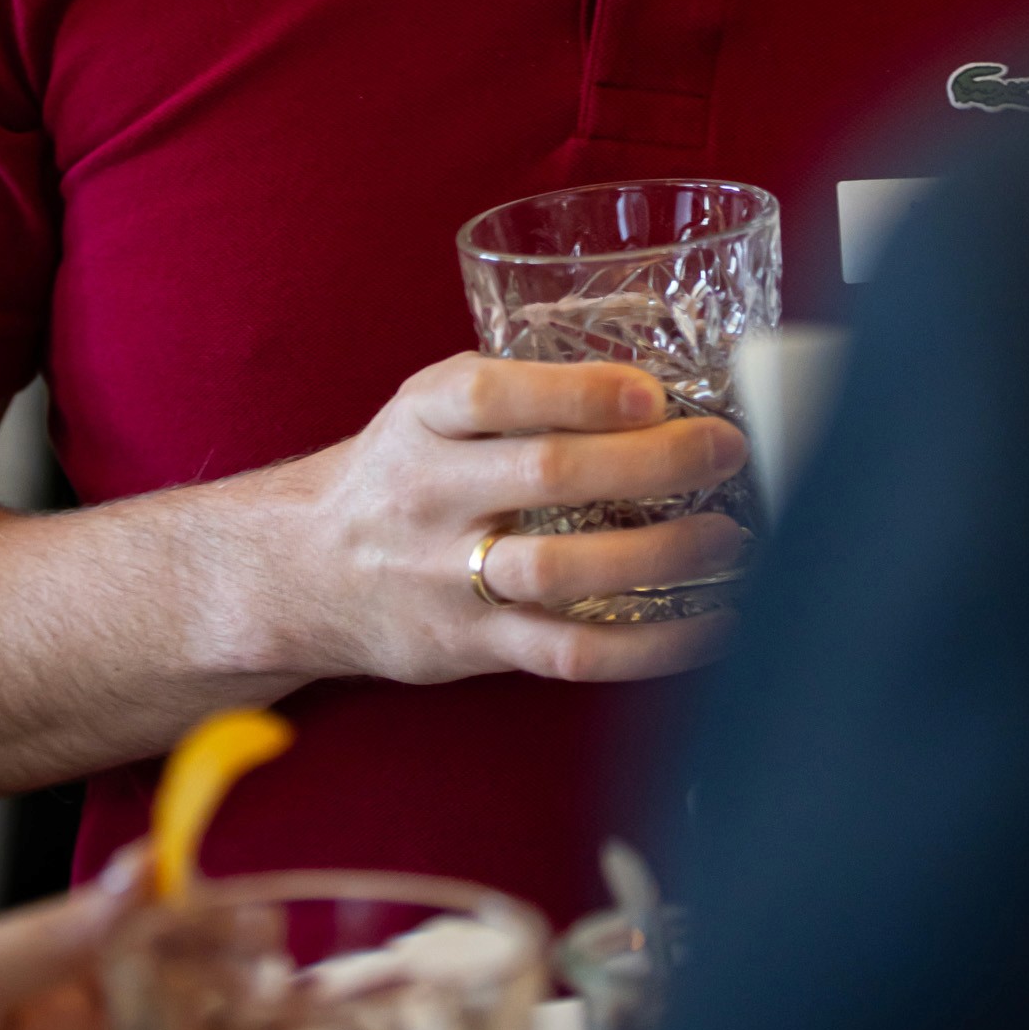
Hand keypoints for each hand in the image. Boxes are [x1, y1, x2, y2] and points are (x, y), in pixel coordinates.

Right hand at [266, 353, 747, 686]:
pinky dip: (649, 646)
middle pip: (544, 476)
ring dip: (659, 556)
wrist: (298, 572)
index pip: (492, 394)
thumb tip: (654, 378)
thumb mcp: (427, 410)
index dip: (577, 393)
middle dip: (649, 463)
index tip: (651, 392)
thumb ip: (517, 392)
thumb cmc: (395, 473)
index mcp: (421, 418)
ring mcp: (445, 577)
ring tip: (730, 538)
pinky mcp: (469, 646)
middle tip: (724, 450)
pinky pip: (568, 651)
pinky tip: (707, 625)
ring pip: (559, 570)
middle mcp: (428, 493)